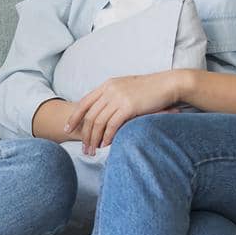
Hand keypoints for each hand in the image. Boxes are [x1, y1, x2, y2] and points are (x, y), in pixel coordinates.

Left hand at [64, 72, 182, 155]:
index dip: (74, 117)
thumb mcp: (126, 88)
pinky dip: (107, 136)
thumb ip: (113, 96)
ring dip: (94, 139)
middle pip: (90, 115)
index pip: (84, 103)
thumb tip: (105, 110)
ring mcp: (118, 97)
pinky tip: (105, 145)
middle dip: (84, 134)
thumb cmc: (149, 88)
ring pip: (99, 122)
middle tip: (83, 148)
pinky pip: (112, 124)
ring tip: (92, 151)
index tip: (68, 129)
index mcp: (107, 85)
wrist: (168, 84)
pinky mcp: (128, 106)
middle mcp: (109, 90)